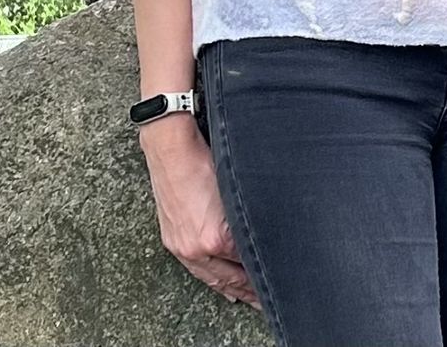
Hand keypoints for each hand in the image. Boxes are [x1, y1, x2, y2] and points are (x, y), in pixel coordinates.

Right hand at [140, 119, 264, 312]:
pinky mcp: (172, 240)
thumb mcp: (235, 187)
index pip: (246, 262)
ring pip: (212, 277)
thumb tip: (264, 228)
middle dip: (248, 289)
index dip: (262, 269)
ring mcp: (182, 246)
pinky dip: (211, 279)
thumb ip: (248, 213)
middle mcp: (196, 247)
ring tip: (246, 297)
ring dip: (230, 288)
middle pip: (229, 277)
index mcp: (215, 236)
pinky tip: (220, 283)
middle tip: (264, 299)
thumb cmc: (203, 159)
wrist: (170, 147)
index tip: (276, 276)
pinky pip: (196, 269)